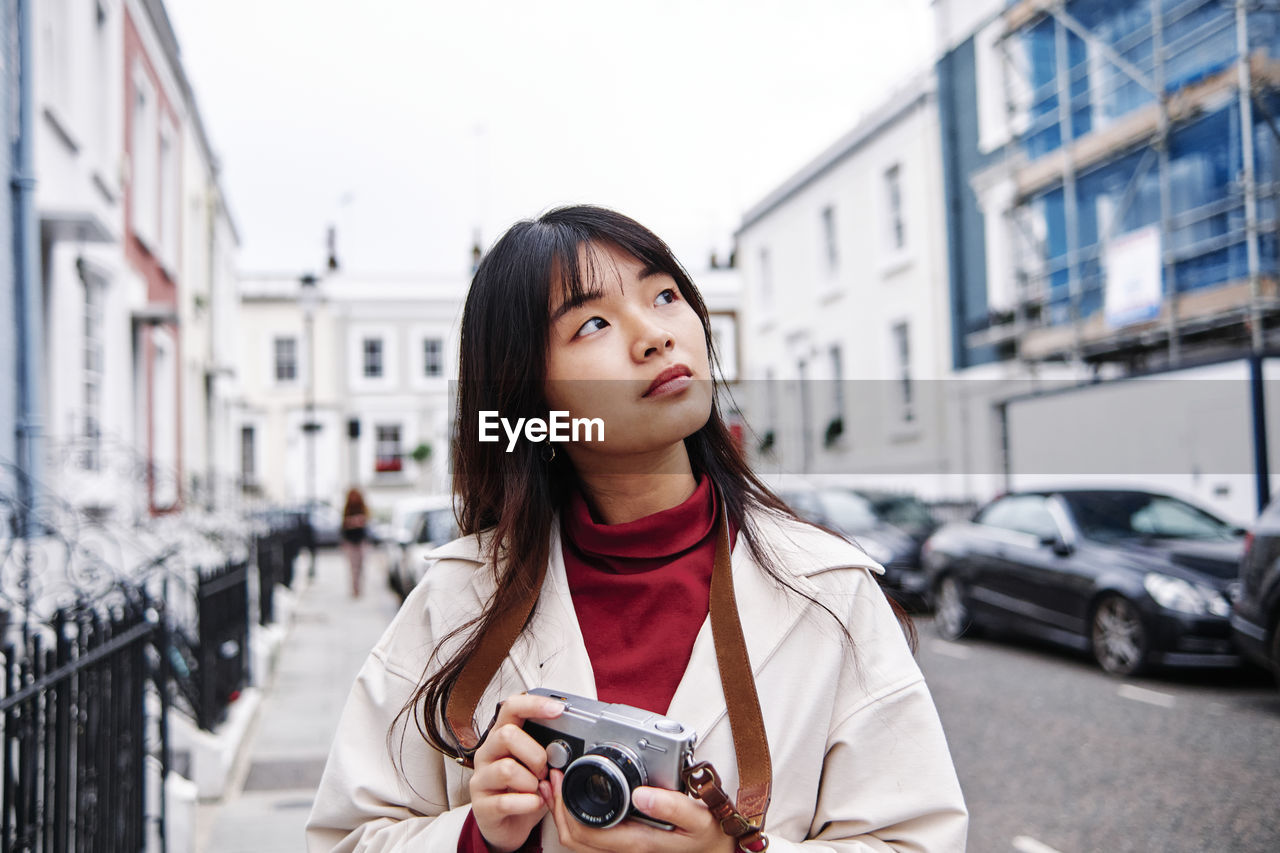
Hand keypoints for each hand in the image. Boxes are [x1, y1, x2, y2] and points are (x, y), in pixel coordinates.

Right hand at [468, 693, 564, 852]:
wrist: (508, 824)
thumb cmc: (523, 789)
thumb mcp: (537, 764)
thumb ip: (549, 750)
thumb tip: (571, 743)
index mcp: (502, 736)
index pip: (512, 708)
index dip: (534, 705)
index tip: (558, 709)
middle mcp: (488, 753)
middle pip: (507, 735)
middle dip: (535, 754)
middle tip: (544, 769)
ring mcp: (482, 779)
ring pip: (506, 769)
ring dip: (531, 781)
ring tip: (536, 788)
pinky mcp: (482, 805)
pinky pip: (505, 801)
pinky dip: (528, 803)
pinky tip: (533, 803)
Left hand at [544, 769, 735, 852]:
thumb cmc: (710, 838)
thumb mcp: (701, 818)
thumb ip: (674, 806)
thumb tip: (642, 794)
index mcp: (636, 841)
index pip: (583, 834)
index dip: (564, 807)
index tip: (560, 774)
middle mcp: (625, 849)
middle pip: (573, 841)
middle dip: (556, 808)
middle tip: (551, 776)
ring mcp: (625, 848)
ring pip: (579, 842)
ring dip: (563, 813)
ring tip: (557, 784)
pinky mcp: (627, 843)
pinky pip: (592, 837)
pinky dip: (577, 817)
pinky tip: (576, 798)